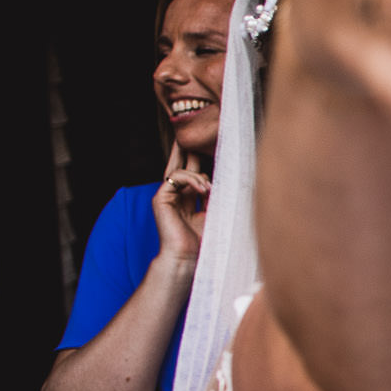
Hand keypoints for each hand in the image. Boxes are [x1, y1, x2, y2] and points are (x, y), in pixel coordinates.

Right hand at [150, 141, 210, 263]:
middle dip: (191, 148)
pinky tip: (204, 190)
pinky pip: (176, 176)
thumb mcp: (216, 212)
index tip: (213, 142)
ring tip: (209, 189)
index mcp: (189, 198)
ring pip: (182, 168)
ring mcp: (167, 195)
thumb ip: (217, 194)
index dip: (202, 157)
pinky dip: (192, 179)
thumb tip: (229, 175)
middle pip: (183, 163)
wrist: (187, 258)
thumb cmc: (204, 241)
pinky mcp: (161, 197)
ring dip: (200, 175)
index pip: (195, 171)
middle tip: (198, 132)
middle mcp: (177, 194)